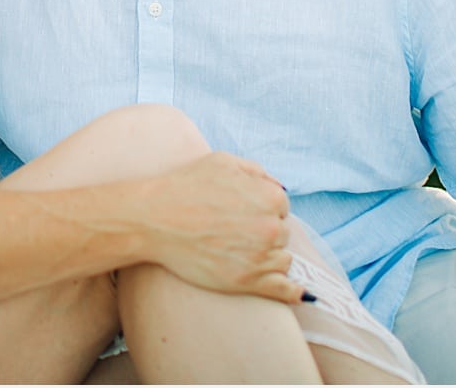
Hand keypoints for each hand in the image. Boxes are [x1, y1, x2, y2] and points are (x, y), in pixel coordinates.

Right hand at [142, 152, 302, 302]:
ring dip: (268, 257)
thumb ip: (257, 172)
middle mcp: (271, 227)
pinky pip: (284, 290)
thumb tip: (280, 187)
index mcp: (270, 196)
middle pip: (281, 233)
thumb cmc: (184, 186)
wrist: (153, 219)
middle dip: (263, 232)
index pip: (280, 206)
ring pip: (281, 259)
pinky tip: (302, 294)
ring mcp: (260, 257)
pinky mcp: (248, 282)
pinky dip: (294, 292)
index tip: (239, 213)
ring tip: (237, 252)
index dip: (260, 209)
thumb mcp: (223, 161)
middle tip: (231, 231)